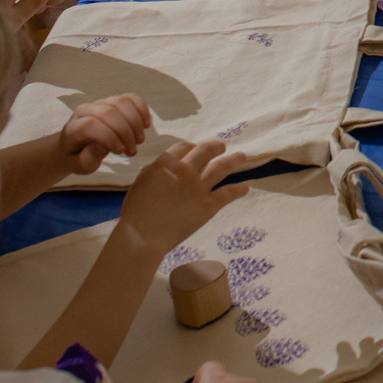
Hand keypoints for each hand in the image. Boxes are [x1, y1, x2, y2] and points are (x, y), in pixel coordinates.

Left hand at [58, 94, 152, 176]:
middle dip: (126, 132)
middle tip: (133, 150)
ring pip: (121, 102)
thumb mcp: (80, 165)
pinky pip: (130, 98)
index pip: (90, 124)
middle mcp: (84, 110)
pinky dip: (141, 109)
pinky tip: (146, 125)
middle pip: (109, 112)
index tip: (120, 152)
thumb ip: (89, 157)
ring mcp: (100, 103)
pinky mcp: (113, 101)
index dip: (109, 136)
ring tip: (139, 140)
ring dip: (135, 122)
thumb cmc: (78, 158)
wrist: (76, 146)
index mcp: (73, 127)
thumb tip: (102, 146)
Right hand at [115, 139, 248, 256]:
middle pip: (205, 151)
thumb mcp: (140, 183)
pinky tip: (246, 188)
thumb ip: (154, 171)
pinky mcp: (208, 205)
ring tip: (241, 156)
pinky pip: (228, 193)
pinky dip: (238, 190)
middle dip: (215, 147)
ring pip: (222, 167)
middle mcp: (186, 170)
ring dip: (233, 160)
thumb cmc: (136, 212)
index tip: (195, 148)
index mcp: (166, 163)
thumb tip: (161, 166)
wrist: (143, 235)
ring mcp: (199, 187)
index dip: (191, 146)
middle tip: (222, 146)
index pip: (183, 147)